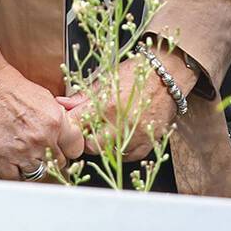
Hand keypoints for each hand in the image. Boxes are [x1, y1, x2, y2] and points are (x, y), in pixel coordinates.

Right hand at [0, 30, 84, 180]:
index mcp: (56, 122)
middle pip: (58, 163)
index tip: (64, 147)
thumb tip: (66, 134)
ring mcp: (22, 151)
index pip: (75, 148)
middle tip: (42, 148)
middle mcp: (42, 139)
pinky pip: (16, 177)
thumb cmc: (13, 87)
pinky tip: (14, 161)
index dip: (69, 147)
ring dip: (33, 165)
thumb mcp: (46, 98)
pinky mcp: (2, 158)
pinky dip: (15, 171)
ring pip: (38, 172)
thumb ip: (59, 119)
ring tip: (27, 154)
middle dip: (52, 156)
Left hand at [63, 60, 177, 164]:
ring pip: (107, 153)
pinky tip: (120, 136)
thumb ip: (82, 96)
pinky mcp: (146, 144)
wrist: (168, 77)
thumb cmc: (137, 74)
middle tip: (88, 128)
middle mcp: (121, 123)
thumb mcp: (106, 79)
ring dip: (102, 145)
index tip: (70, 122)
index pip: (78, 125)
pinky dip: (120, 150)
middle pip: (90, 145)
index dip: (71, 124)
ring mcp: (135, 136)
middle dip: (85, 138)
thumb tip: (62, 103)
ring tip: (106, 129)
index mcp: (108, 105)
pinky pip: (126, 157)